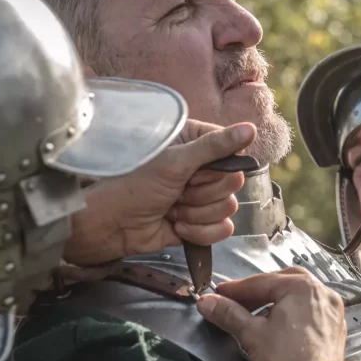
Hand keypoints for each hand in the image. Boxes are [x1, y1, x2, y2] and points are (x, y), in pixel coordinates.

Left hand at [62, 119, 255, 265]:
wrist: (111, 226)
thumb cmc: (132, 186)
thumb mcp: (175, 162)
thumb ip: (215, 146)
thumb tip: (249, 128)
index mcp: (194, 144)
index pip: (232, 151)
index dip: (217, 167)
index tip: (193, 170)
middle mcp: (200, 169)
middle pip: (232, 182)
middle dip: (203, 193)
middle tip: (176, 191)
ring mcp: (200, 197)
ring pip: (228, 207)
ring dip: (197, 214)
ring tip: (171, 209)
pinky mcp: (199, 223)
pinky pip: (222, 229)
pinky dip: (199, 232)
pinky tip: (177, 226)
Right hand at [196, 267, 346, 360]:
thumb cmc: (285, 358)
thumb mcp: (252, 333)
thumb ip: (228, 314)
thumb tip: (206, 302)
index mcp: (301, 286)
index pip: (261, 282)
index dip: (236, 289)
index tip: (218, 294)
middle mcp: (321, 291)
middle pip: (283, 283)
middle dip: (259, 291)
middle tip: (238, 301)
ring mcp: (332, 308)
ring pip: (298, 296)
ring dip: (277, 300)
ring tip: (256, 315)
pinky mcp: (336, 326)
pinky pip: (310, 310)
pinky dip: (294, 312)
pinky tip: (281, 325)